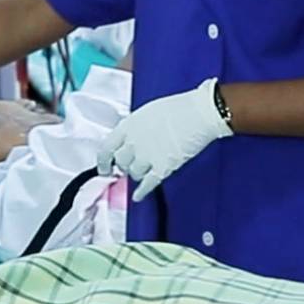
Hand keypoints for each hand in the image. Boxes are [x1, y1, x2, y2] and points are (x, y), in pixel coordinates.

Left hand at [97, 78, 231, 201]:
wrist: (200, 113)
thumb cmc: (179, 108)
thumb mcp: (147, 112)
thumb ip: (134, 128)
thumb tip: (129, 141)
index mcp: (129, 125)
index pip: (106, 148)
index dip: (103, 161)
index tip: (104, 168)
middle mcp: (134, 141)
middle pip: (120, 163)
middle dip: (124, 166)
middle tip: (128, 167)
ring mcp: (147, 156)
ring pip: (134, 174)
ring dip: (137, 174)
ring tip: (145, 170)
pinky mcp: (162, 168)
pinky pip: (146, 185)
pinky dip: (141, 192)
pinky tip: (138, 195)